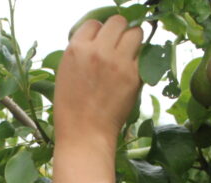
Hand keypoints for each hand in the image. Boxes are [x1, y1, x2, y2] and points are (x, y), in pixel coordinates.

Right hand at [53, 15, 142, 149]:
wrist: (85, 133)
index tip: (100, 43)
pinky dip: (138, 61)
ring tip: (127, 54)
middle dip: (119, 31)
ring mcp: (118, 62)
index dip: (98, 32)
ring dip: (133, 40)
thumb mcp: (66, 72)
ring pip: (136, 32)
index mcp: (76, 49)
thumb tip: (99, 39)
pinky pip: (144, 56)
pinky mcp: (134, 75)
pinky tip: (130, 71)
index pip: (94, 23)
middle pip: (118, 21)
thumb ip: (82, 52)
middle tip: (117, 45)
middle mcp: (98, 51)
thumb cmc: (71, 107)